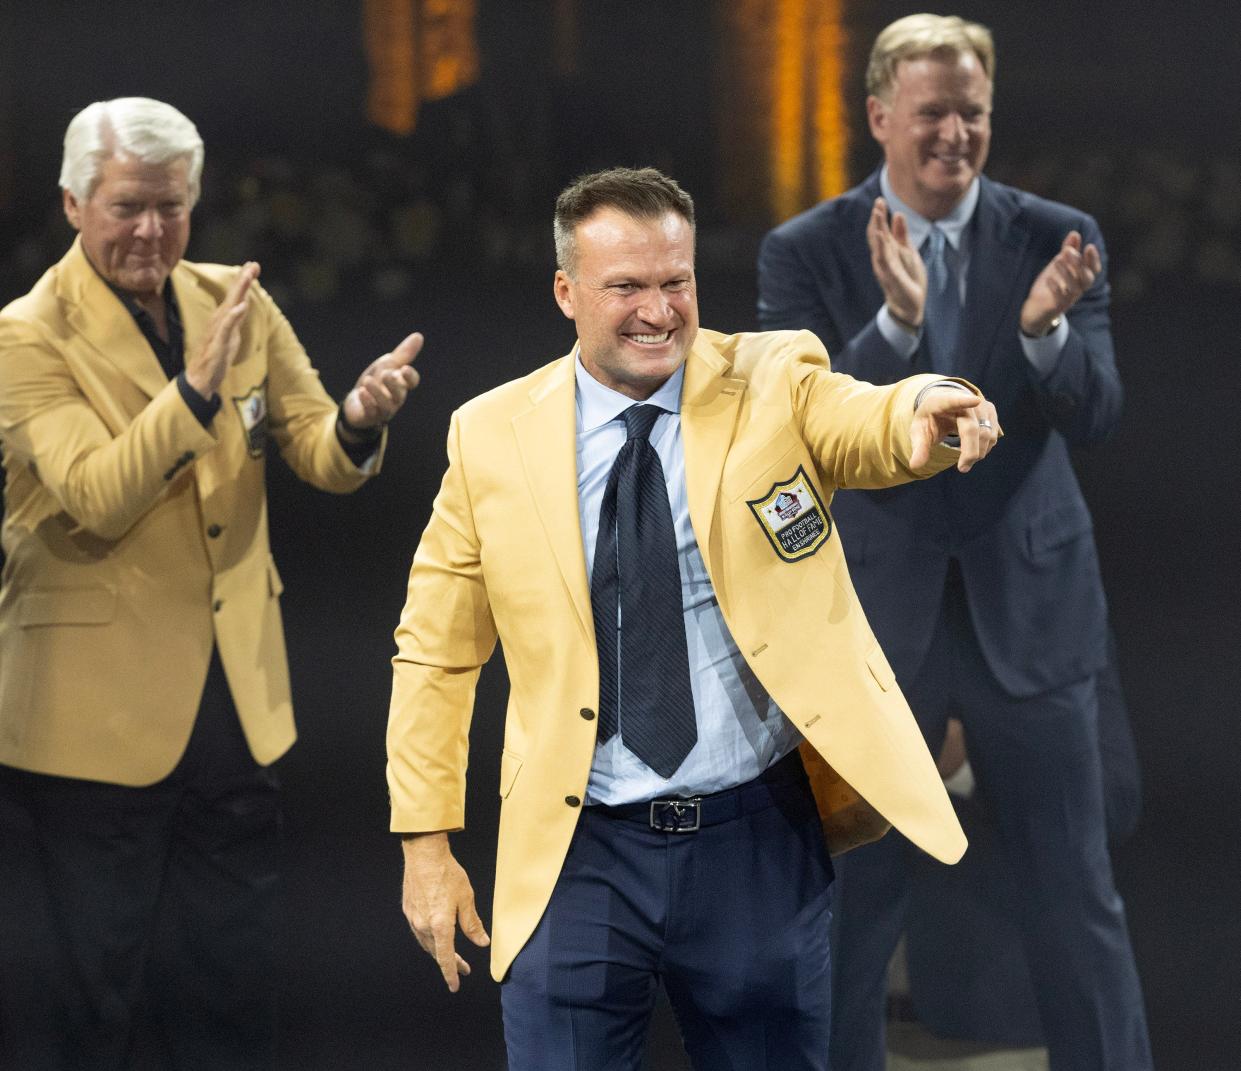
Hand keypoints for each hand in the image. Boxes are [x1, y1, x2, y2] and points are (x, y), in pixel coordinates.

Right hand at [184, 261, 258, 398]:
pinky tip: (241, 306)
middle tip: (253, 264)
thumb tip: (242, 305)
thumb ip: (236, 320)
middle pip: (233, 296)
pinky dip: (233, 316)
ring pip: (230, 307)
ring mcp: (218, 331)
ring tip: (248, 276)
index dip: (244, 281)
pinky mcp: (219, 343)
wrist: (201, 378)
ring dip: (239, 291)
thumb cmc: (215, 357)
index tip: (253, 266)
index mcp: (224, 319)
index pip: (236, 296)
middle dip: (243, 279)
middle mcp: (220, 320)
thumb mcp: (231, 336)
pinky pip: (227, 327)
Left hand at [340, 332, 422, 429]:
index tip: (404, 369)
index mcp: (400, 385)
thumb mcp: (387, 365)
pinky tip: (362, 392)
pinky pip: (371, 413)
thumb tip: (418, 336)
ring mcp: (383, 410)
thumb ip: (403, 354)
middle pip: (400, 394)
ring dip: (377, 392)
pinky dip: (367, 402)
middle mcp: (395, 399)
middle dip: (394, 384)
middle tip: (386, 374)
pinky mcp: (370, 418)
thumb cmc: (376, 382)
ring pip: (386, 405)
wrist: (355, 403)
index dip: (410, 377)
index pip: (412, 382)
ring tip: (367, 381)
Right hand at [401, 831, 489, 991]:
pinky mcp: (408, 909)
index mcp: (440, 925)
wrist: (424, 854)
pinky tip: (436, 936)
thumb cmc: (447, 873)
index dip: (451, 973)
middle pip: (436, 952)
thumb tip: (482, 942)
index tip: (455, 985)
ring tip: (451, 955)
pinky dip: (430, 938)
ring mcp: (414, 918)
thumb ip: (472, 923)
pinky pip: (419, 931)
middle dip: (450, 962)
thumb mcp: (466, 898)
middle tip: (463, 969)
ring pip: (426, 943)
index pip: (445, 957)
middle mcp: (424, 925)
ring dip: (439, 951)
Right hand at [867, 197, 926, 328]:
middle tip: (878, 203)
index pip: (881, 230)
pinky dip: (882, 249)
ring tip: (877, 215)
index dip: (879, 216)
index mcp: (888, 251)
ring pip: (878, 246)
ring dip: (877, 230)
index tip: (880, 200)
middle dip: (876, 220)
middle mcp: (883, 258)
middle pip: (876, 236)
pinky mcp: (892, 277)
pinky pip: (885, 261)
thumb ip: (902, 235)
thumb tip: (898, 214)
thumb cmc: (908, 278)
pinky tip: (881, 238)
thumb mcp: (908, 252)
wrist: (911, 304)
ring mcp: (886, 268)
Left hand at [910, 386, 1000, 472]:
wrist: (944, 406)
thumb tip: (914, 466)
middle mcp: (964, 399)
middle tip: (963, 468)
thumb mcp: (920, 432)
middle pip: (972, 428)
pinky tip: (973, 451)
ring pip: (986, 433)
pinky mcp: (990, 411)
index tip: (975, 401)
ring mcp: (980, 404)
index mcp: (942, 401)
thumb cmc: (930, 419)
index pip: (953, 400)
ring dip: (978, 452)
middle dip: (970, 452)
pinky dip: (984, 447)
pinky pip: (993, 434)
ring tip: (965, 461)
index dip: (964, 401)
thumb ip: (919, 448)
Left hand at [1019, 231, 1100, 335]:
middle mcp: (1078, 290)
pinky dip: (1056, 288)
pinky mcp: (1057, 307)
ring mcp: (1069, 300)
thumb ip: (1068, 250)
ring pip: (1074, 288)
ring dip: (1067, 273)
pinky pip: (1060, 299)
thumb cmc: (1051, 285)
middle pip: (1087, 278)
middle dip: (1081, 264)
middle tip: (1069, 251)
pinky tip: (1049, 278)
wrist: (1036, 309)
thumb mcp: (1059, 265)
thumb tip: (1075, 233)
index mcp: (1081, 279)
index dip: (1093, 259)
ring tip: (1057, 259)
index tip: (1089, 246)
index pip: (1093, 269)